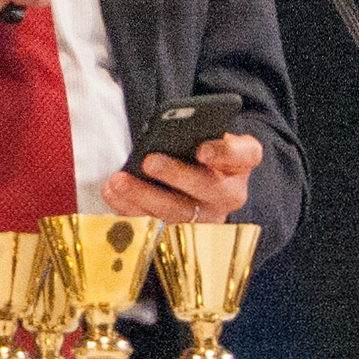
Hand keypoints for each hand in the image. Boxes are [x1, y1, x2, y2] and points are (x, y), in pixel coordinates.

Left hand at [101, 133, 263, 225]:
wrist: (196, 178)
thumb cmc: (197, 150)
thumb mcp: (203, 136)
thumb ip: (193, 130)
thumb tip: (166, 128)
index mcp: (241, 162)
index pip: (245, 154)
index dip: (225, 152)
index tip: (202, 150)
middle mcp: (230, 193)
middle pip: (207, 187)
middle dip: (176, 175)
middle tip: (149, 161)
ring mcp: (206, 216)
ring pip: (177, 212)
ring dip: (143, 196)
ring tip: (118, 181)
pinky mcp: (180, 230)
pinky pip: (154, 223)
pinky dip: (129, 209)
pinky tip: (112, 193)